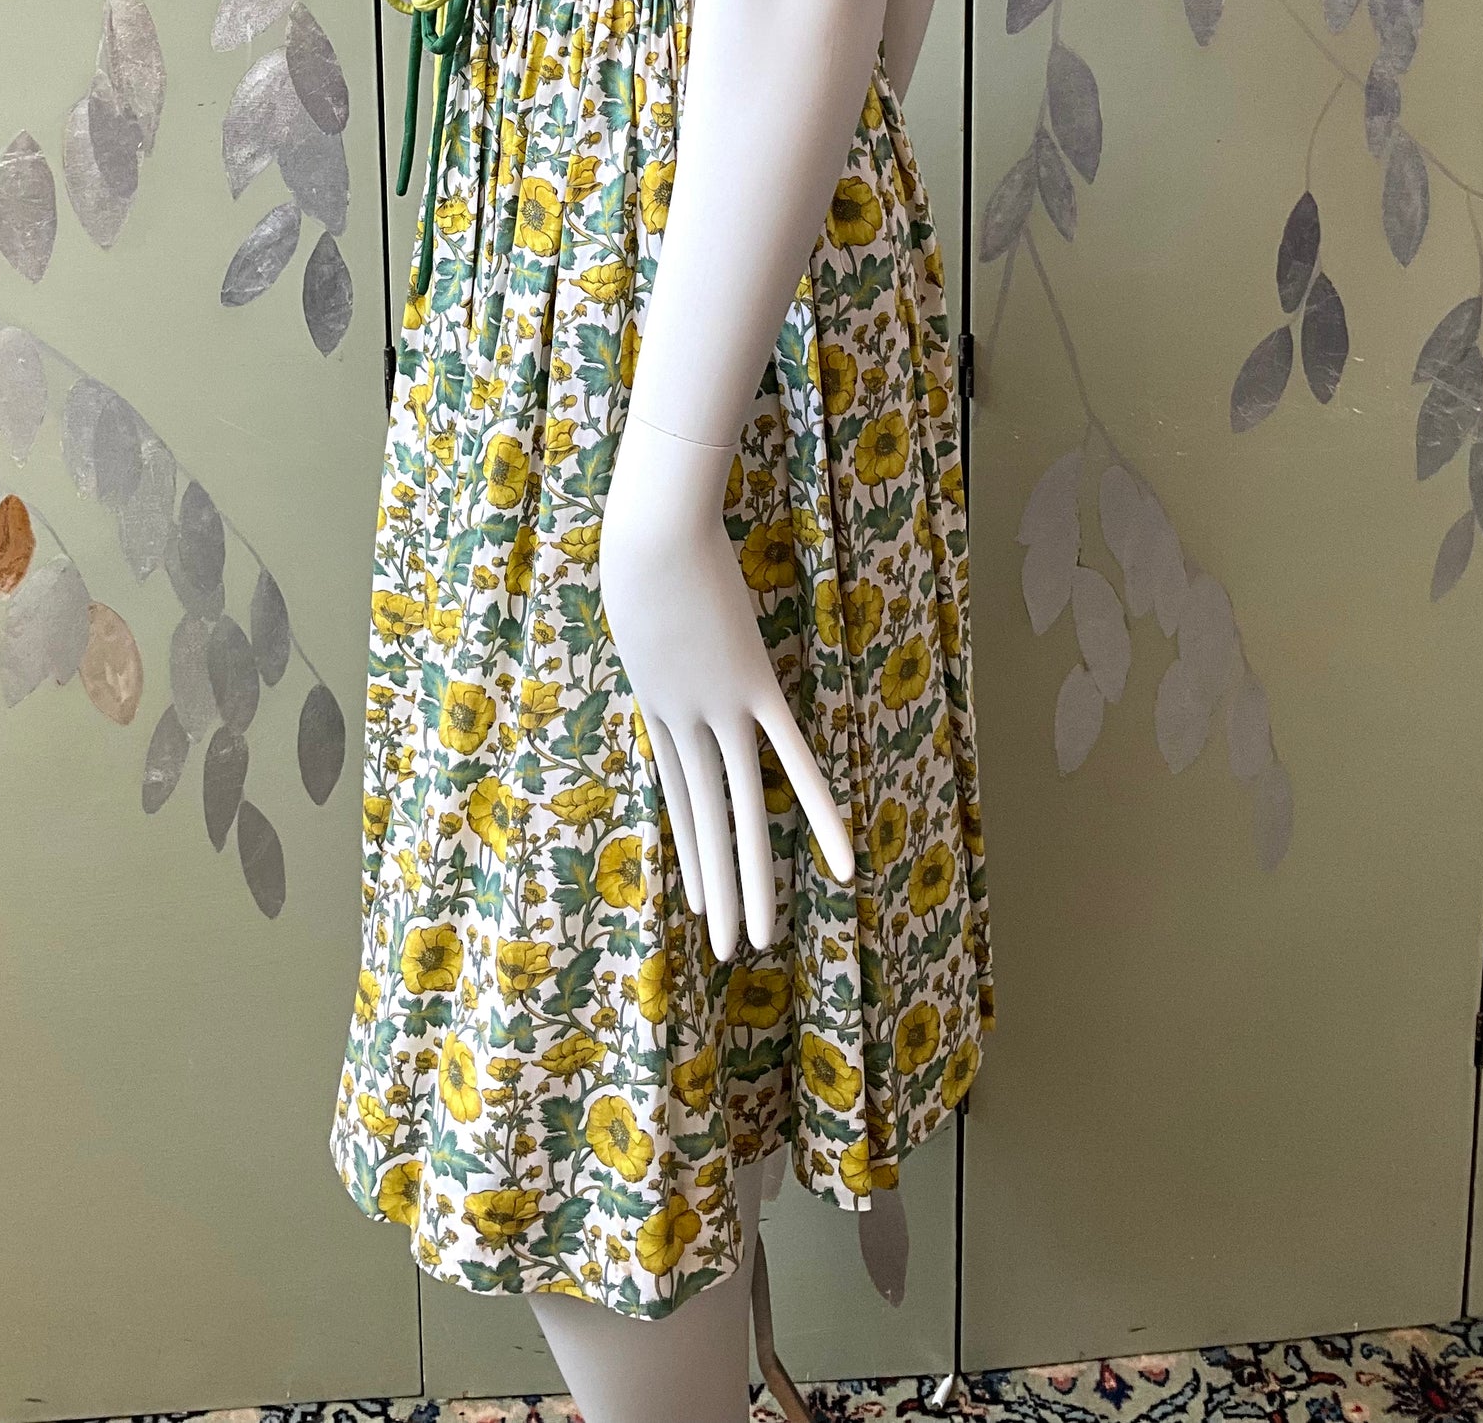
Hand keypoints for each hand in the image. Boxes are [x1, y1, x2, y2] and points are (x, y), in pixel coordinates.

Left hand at [601, 415, 855, 960]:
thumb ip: (657, 619)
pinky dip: (821, 813)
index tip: (698, 896)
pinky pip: (793, 760)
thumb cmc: (638, 544)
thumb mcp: (638, 596)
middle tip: (726, 948)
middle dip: (718, 887)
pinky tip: (844, 862)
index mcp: (659, 707)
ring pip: (743, 810)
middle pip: (708, 820)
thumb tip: (664, 609)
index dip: (694, 847)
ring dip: (751, 880)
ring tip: (757, 941)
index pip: (681, 795)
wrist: (645, 533)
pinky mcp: (751, 687)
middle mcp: (684, 723)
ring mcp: (719, 709)